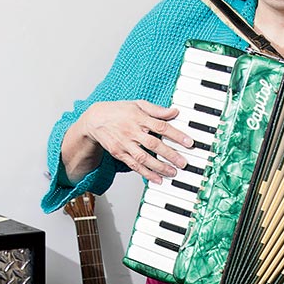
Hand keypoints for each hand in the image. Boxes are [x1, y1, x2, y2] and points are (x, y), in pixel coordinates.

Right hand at [68, 100, 193, 183]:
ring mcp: (125, 143)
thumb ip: (156, 110)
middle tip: (183, 163)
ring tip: (172, 173)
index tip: (188, 142)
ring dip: (159, 167)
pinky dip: (146, 174)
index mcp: (139, 117)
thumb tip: (174, 112)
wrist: (95, 119)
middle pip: (153, 144)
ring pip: (144, 158)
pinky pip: (134, 165)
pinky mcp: (119, 153)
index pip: (161, 126)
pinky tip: (157, 179)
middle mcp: (132, 131)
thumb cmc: (118, 111)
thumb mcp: (137, 104)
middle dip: (170, 154)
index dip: (176, 135)